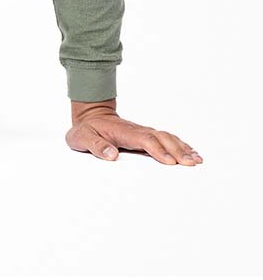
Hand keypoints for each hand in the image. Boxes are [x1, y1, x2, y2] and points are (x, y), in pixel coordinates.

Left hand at [66, 100, 202, 164]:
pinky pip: (167, 139)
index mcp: (123, 132)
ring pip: (168, 138)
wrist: (90, 116)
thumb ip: (96, 145)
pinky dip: (181, 146)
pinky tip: (192, 154)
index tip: (170, 162)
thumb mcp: (82, 137)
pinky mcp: (147, 136)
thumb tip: (111, 155)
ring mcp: (144, 132)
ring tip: (198, 161)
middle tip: (192, 164)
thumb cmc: (86, 129)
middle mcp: (138, 131)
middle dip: (177, 151)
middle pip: (162, 138)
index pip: (144, 140)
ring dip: (183, 148)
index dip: (158, 150)